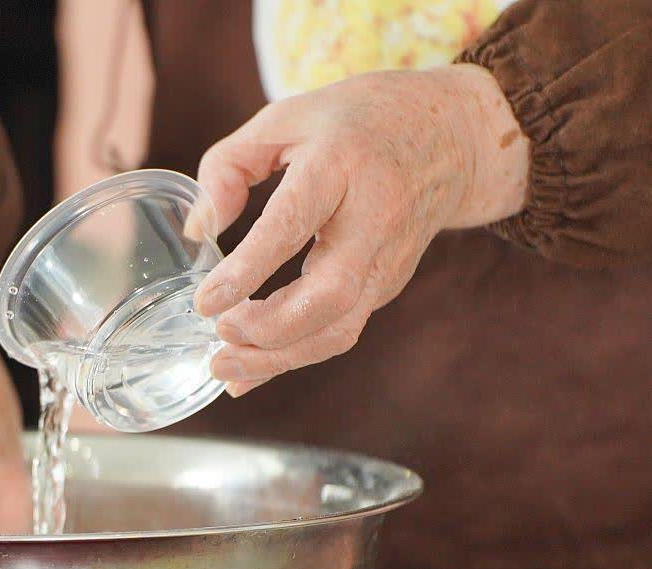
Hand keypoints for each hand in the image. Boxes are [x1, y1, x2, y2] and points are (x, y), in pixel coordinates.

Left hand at [193, 64, 529, 395]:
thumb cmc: (356, 122)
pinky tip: (250, 367)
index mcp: (340, 164)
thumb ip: (229, 167)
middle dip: (269, 328)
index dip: (248, 268)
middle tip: (218, 333)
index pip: (293, 224)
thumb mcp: (285, 118)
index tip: (205, 301)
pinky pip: (341, 330)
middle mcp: (373, 217)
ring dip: (279, 359)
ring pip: (340, 327)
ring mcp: (387, 258)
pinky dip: (294, 356)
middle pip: (329, 294)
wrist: (453, 136)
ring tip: (223, 368)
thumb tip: (198, 231)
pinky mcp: (388, 284)